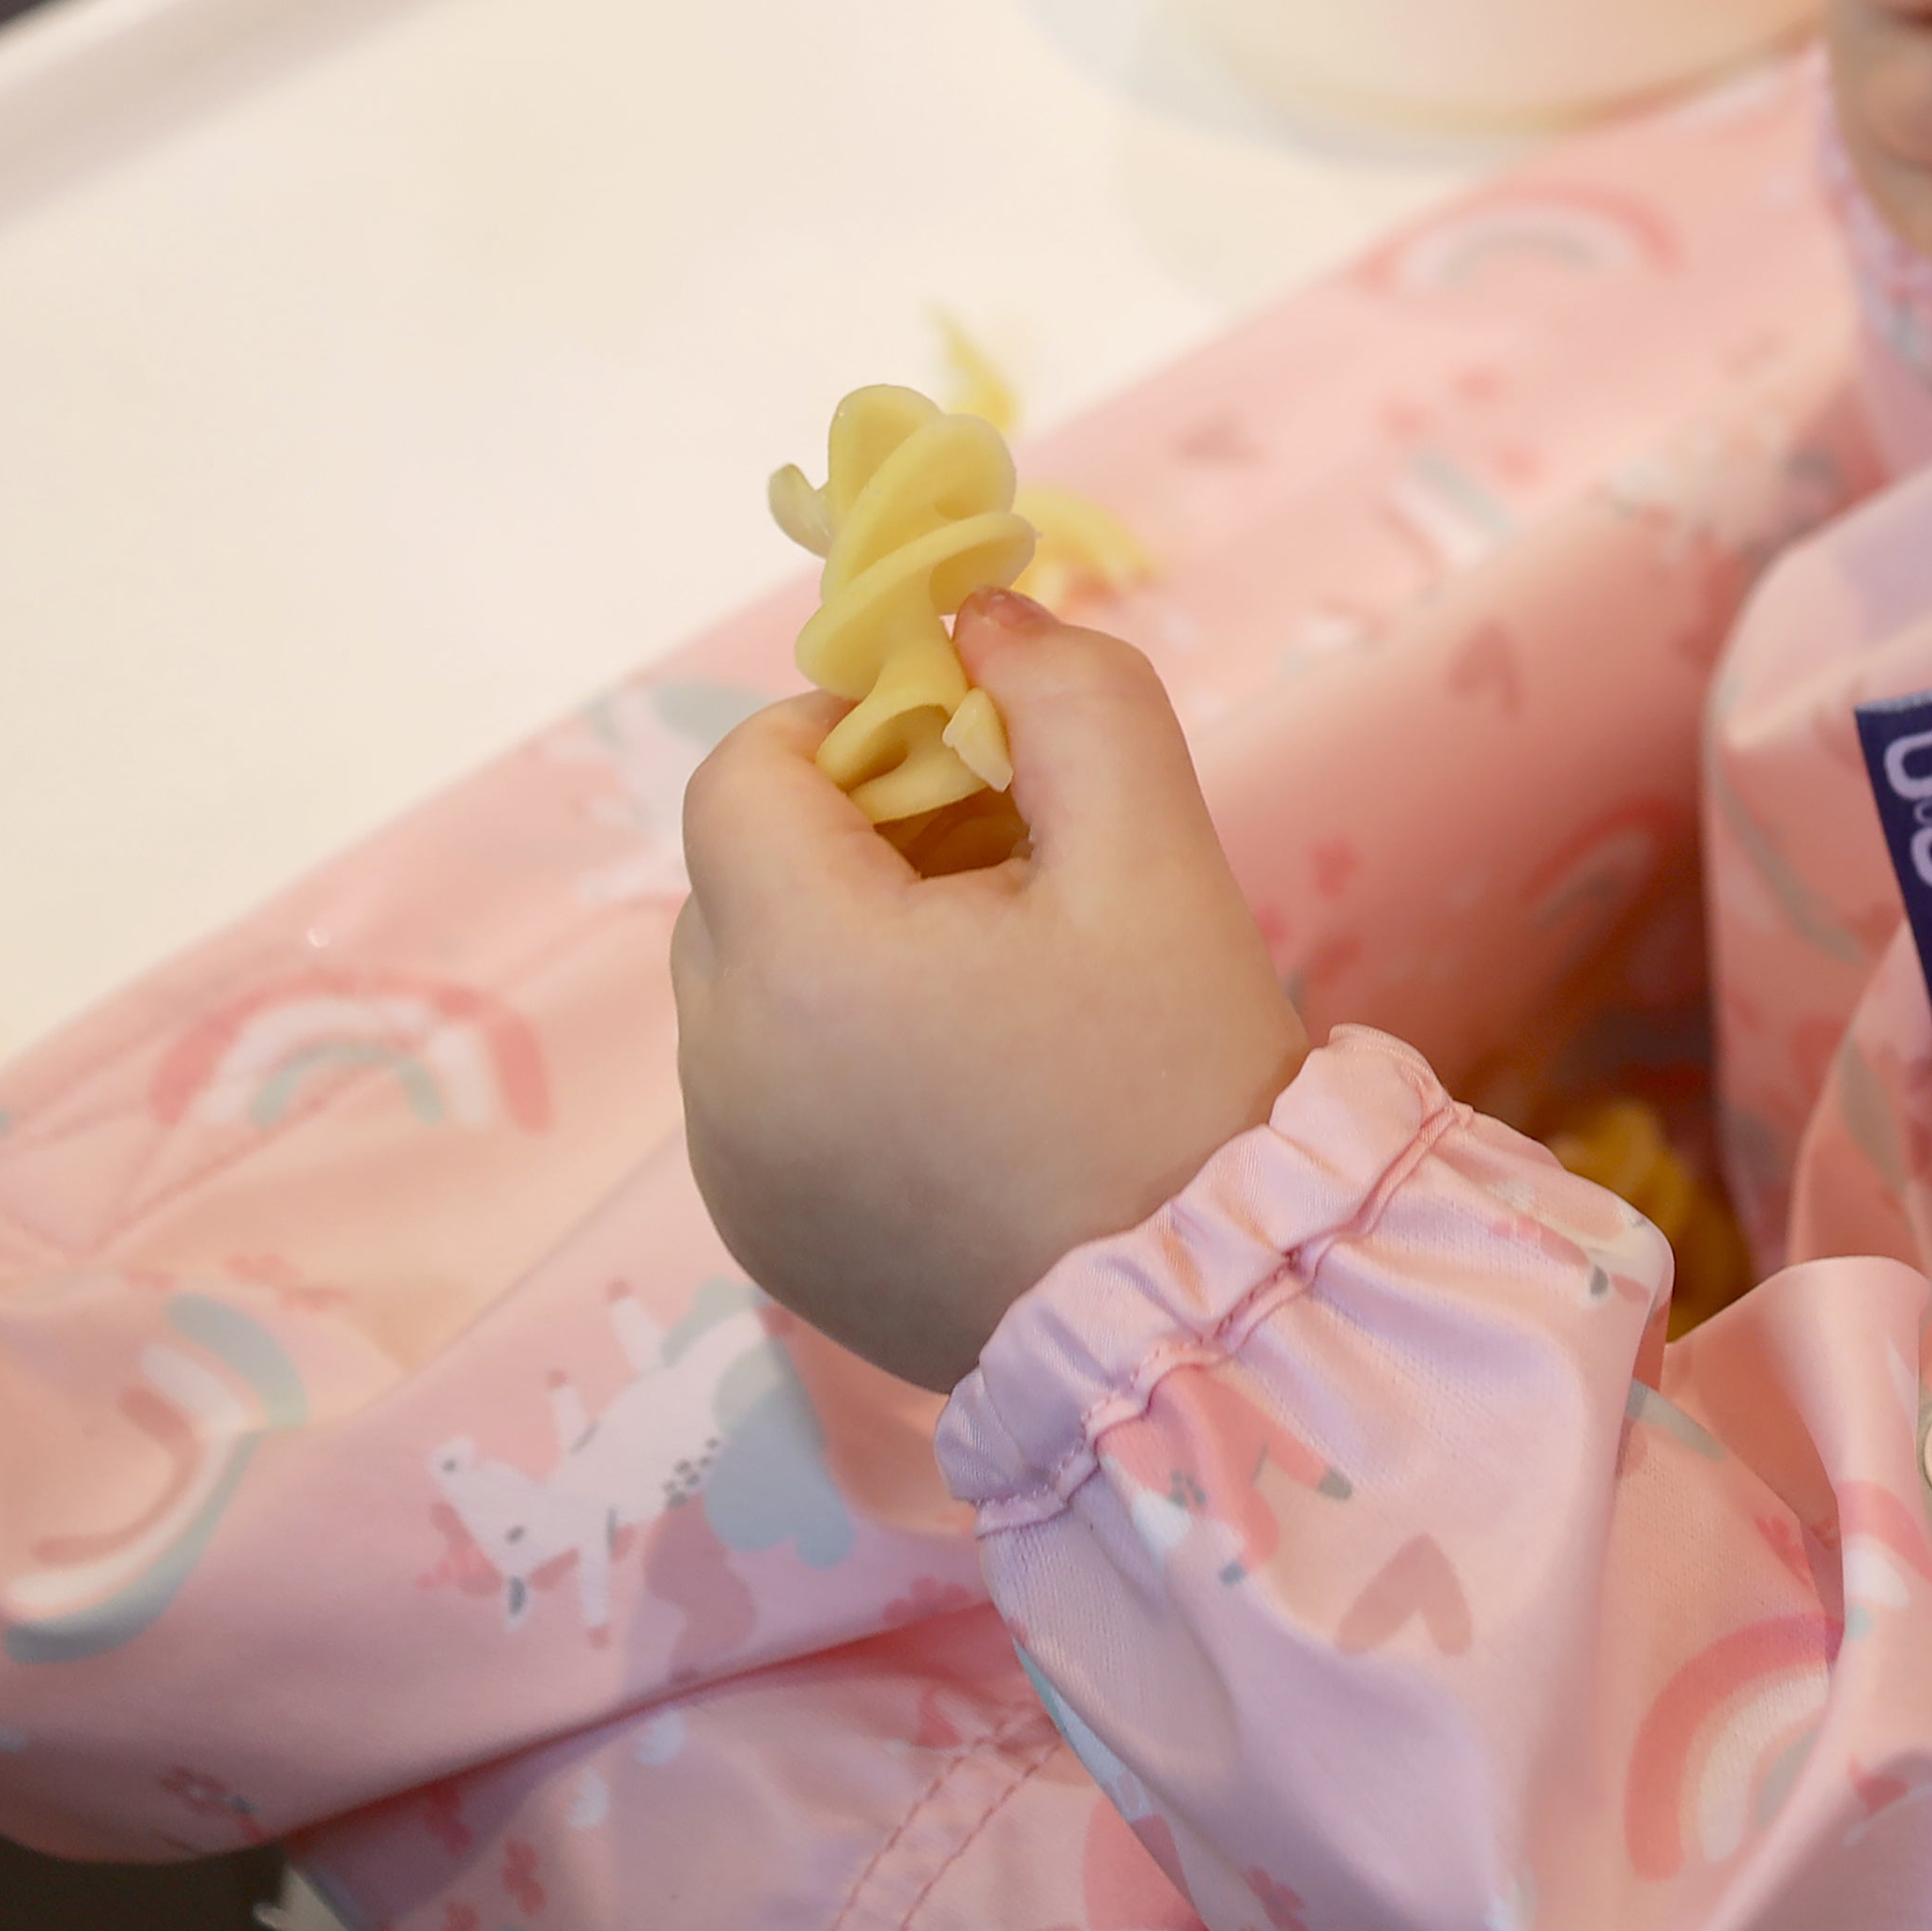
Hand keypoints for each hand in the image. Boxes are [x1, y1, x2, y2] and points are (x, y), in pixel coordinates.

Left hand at [673, 591, 1306, 1391]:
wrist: (1208, 1316)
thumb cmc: (1178, 1074)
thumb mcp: (1154, 850)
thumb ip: (1069, 693)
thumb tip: (979, 614)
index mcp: (799, 965)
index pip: (744, 772)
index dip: (847, 729)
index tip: (969, 757)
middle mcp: (723, 1074)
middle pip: (742, 873)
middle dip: (860, 835)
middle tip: (1014, 867)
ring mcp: (732, 1172)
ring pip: (752, 981)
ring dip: (848, 942)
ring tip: (1005, 986)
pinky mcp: (766, 1239)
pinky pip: (767, 1088)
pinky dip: (842, 1050)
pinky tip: (975, 1087)